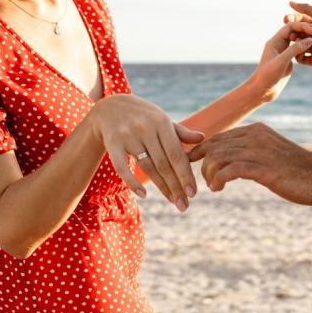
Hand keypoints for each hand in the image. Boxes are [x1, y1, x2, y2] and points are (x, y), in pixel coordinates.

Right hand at [90, 94, 204, 210]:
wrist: (109, 106)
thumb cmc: (142, 116)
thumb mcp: (162, 119)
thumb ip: (180, 132)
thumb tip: (202, 138)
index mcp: (161, 122)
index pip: (176, 154)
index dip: (185, 175)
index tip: (193, 193)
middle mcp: (146, 128)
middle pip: (163, 164)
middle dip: (176, 187)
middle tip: (184, 206)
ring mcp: (128, 135)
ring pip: (147, 167)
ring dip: (161, 187)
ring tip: (173, 201)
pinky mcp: (112, 142)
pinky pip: (122, 167)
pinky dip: (132, 182)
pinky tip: (143, 195)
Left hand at [188, 123, 311, 205]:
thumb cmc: (298, 170)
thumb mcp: (272, 154)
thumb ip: (253, 153)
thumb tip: (235, 163)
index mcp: (256, 130)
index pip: (219, 136)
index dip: (202, 150)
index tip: (194, 162)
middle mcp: (254, 136)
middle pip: (214, 145)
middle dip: (203, 164)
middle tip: (206, 181)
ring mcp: (258, 151)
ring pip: (217, 157)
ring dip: (209, 174)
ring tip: (214, 187)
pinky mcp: (262, 168)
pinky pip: (228, 170)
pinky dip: (217, 180)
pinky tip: (219, 188)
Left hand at [246, 22, 311, 102]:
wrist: (262, 91)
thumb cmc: (267, 75)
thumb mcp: (282, 61)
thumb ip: (295, 49)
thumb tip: (310, 39)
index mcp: (275, 41)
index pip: (290, 27)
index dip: (303, 26)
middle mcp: (279, 45)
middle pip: (294, 31)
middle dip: (306, 31)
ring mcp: (284, 53)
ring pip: (297, 41)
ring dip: (306, 40)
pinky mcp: (287, 61)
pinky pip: (298, 51)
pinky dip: (305, 49)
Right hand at [284, 2, 311, 73]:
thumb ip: (307, 9)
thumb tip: (290, 2)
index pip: (298, 20)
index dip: (291, 19)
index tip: (286, 19)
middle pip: (296, 32)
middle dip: (292, 31)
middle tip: (291, 33)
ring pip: (296, 45)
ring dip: (294, 42)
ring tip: (297, 42)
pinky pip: (300, 58)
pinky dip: (297, 54)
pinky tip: (299, 52)